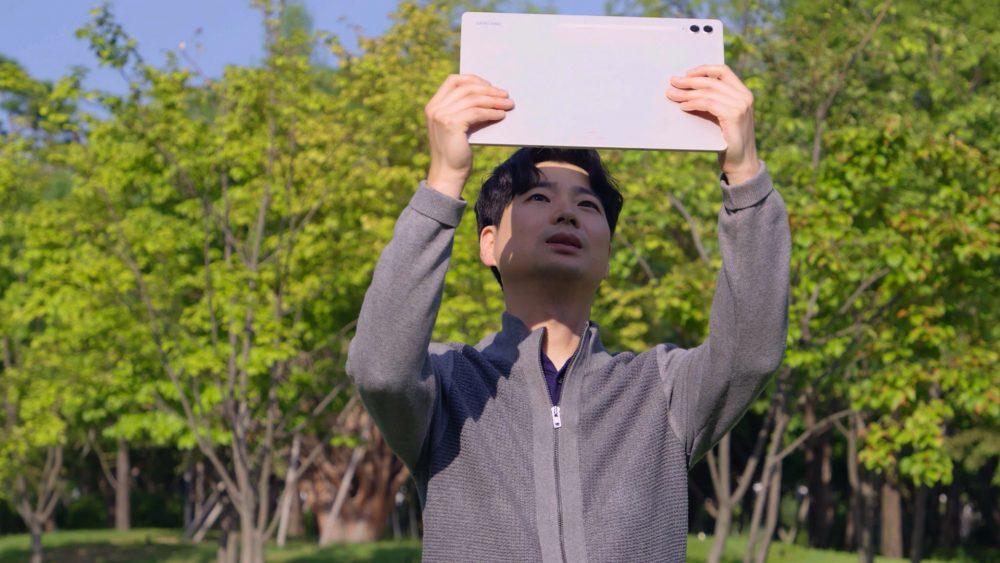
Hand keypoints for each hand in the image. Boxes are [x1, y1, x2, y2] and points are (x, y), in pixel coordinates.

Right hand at [424, 74, 513, 198]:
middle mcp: (435, 108)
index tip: (489, 85)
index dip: (473, 79)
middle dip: (488, 90)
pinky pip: (477, 112)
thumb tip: (490, 97)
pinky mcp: (451, 124)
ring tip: (508, 105)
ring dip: (494, 101)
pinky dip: (491, 112)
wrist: (448, 175)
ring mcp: (441, 116)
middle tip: (505, 95)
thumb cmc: (456, 153)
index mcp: (433, 106)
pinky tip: (501, 116)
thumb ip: (465, 111)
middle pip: (466, 88)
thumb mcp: (458, 127)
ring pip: (473, 99)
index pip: (453, 81)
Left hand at [666, 65, 759, 184]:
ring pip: (708, 92)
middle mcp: (744, 97)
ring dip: (686, 93)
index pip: (723, 71)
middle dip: (689, 81)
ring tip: (672, 95)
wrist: (741, 163)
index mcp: (743, 93)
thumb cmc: (727, 141)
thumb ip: (714, 102)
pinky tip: (682, 107)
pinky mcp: (733, 116)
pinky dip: (693, 103)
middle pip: (712, 81)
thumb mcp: (722, 117)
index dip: (703, 69)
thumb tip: (687, 91)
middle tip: (672, 82)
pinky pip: (708, 104)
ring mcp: (740, 106)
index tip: (687, 73)